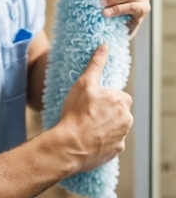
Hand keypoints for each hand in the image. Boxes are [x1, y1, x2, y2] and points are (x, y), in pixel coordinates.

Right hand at [59, 45, 132, 173]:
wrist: (70, 145)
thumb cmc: (76, 113)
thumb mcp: (84, 83)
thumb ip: (96, 64)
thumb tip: (104, 47)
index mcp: (121, 101)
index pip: (119, 96)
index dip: (105, 98)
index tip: (92, 102)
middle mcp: (126, 119)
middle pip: (119, 112)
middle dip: (107, 113)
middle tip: (88, 114)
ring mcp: (122, 136)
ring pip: (116, 128)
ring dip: (106, 127)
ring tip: (86, 127)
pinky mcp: (116, 151)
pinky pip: (111, 143)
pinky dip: (103, 141)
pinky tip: (89, 139)